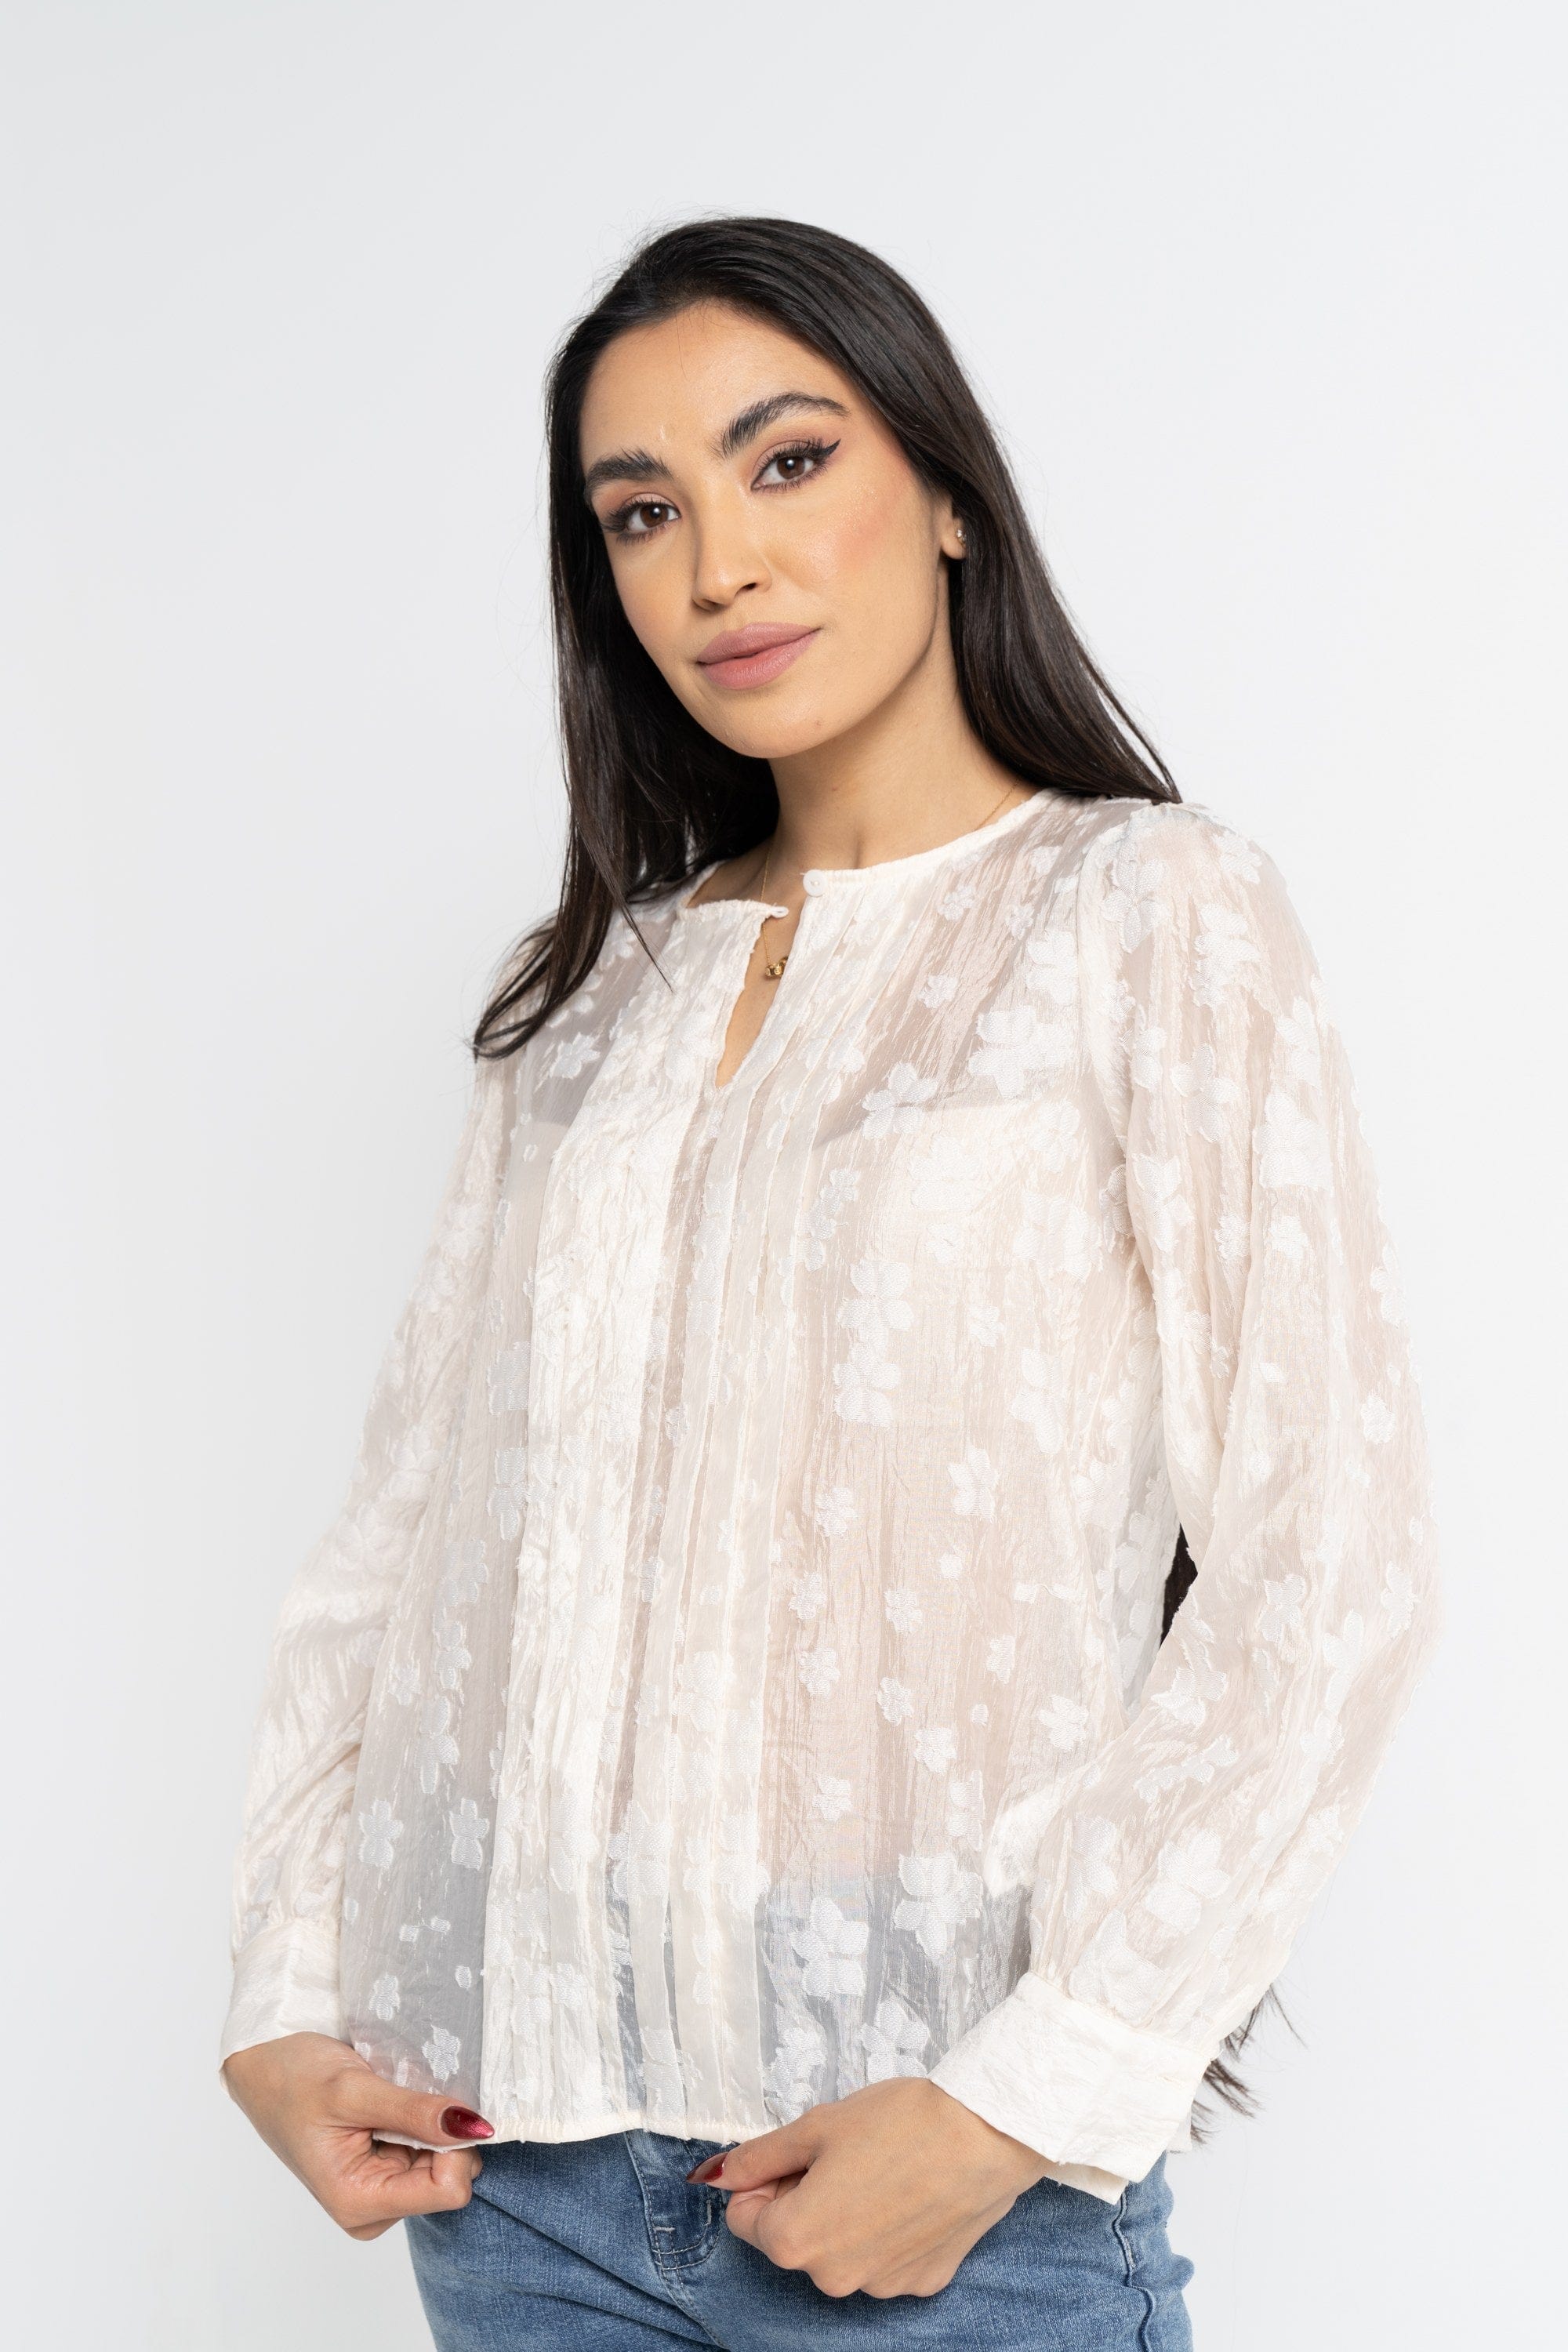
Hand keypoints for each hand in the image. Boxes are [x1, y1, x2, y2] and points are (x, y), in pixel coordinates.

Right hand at [221, 2031, 492, 2239]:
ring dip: (431, 2125)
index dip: (454, 2145)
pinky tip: (393, 2103)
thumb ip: (414, 2111)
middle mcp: (373, 2210)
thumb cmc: (294, 2079)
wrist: (265, 2069)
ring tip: (392, 2097)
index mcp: (359, 2204)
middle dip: (442, 2134)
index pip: (447, 2190)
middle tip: (406, 2095)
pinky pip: (429, 2151)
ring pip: (444, 2162)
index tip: (437, 2104)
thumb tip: (474, 2125)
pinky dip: (422, 2123)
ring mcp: (380, 2192)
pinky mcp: (385, 2172)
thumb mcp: (354, 2090)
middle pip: (450, 2178)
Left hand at [689, 2077, 1050, 2298]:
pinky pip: (884, 2257)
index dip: (766, 2177)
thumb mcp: (815, 2126)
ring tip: (884, 2168)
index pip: (745, 2217)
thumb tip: (718, 2175)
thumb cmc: (900, 2122)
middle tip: (844, 2152)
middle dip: (805, 2196)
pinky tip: (912, 2191)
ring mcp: (881, 2287)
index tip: (799, 2151)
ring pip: (840, 2248)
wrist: (986, 2134)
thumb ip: (759, 2156)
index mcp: (797, 2241)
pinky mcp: (922, 2282)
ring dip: (847, 2214)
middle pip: (794, 2237)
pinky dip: (888, 2229)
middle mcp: (834, 2279)